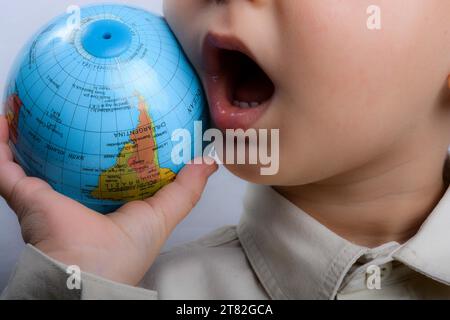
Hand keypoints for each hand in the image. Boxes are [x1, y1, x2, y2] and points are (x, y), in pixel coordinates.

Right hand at [0, 115, 217, 285]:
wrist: (85, 273)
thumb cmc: (124, 252)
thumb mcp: (164, 213)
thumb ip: (187, 187)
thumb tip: (209, 160)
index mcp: (104, 200)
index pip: (106, 167)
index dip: (112, 144)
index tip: (120, 117)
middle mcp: (73, 197)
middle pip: (70, 158)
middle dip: (71, 132)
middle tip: (78, 102)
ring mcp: (46, 195)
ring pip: (33, 157)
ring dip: (31, 132)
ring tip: (36, 101)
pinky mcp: (25, 194)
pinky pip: (4, 162)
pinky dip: (0, 140)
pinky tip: (6, 115)